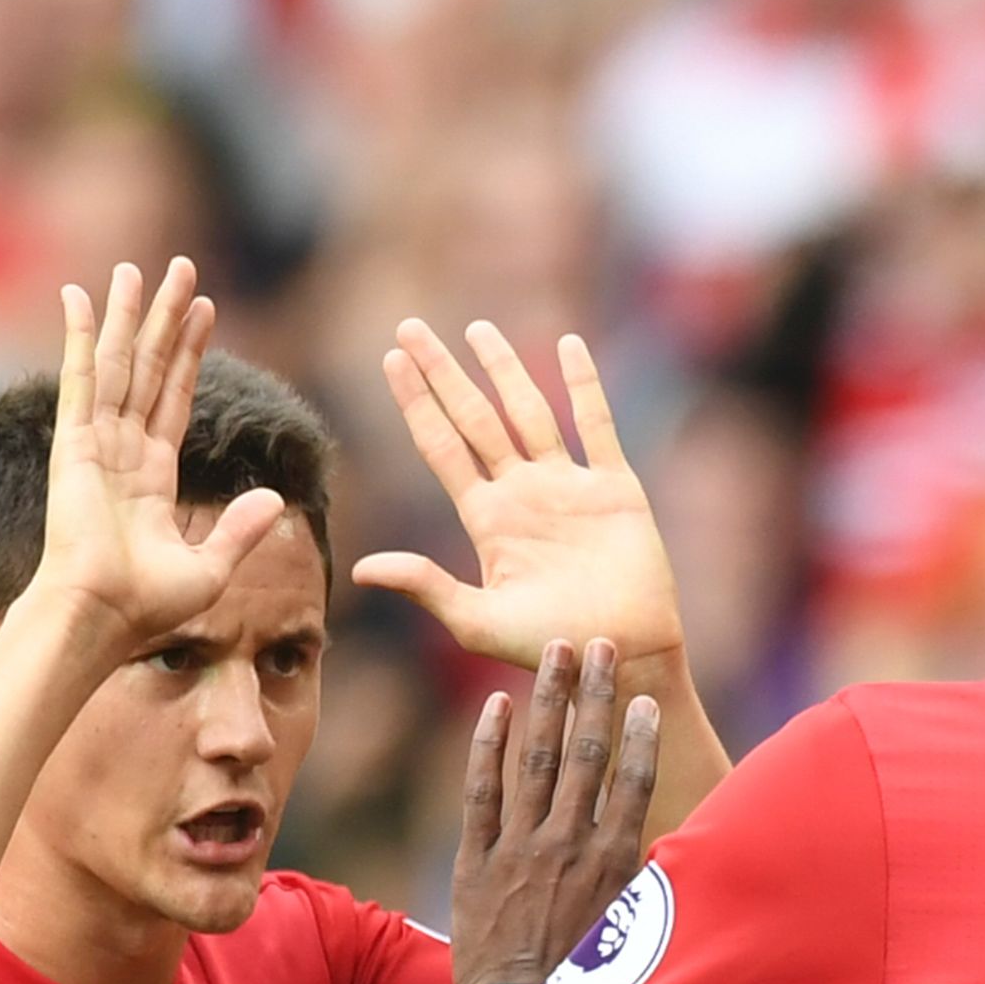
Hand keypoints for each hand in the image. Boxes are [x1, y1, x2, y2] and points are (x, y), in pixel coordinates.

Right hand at [24, 259, 290, 647]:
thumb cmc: (148, 607)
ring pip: (120, 363)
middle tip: (180, 268)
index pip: (175, 398)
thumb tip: (274, 499)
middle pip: (149, 368)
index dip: (190, 354)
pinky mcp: (75, 442)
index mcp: (152, 475)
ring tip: (141, 268)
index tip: (204, 311)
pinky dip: (81, 336)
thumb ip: (240, 529)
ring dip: (130, 315)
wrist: (104, 617)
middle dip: (165, 318)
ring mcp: (95, 442)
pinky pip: (82, 378)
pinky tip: (82, 296)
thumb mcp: (211, 568)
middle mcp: (122, 450)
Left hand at [356, 321, 685, 673]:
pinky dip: (584, 386)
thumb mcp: (477, 621)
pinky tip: (569, 346)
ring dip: (503, 370)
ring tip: (477, 329)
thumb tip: (362, 568)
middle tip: (411, 328)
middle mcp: (523, 493)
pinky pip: (597, 426)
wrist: (622, 654)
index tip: (393, 361)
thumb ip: (426, 586)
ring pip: (529, 412)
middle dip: (443, 374)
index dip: (417, 404)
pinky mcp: (616, 489)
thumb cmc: (549, 647)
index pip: (442, 446)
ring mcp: (569, 487)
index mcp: (487, 519)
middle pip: (475, 418)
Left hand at [452, 638, 662, 983]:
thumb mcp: (633, 932)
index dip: (639, 735)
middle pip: (587, 754)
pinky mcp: (476, 859)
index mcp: (613, 864)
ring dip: (549, 700)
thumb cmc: (585, 983)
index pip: (632, 782)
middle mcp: (569, 845)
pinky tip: (497, 704)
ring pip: (537, 759)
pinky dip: (489, 745)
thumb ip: (653, 883)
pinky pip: (482, 790)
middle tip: (599, 645)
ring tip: (556, 652)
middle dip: (595, 694)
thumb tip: (689, 852)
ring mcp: (519, 848)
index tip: (645, 696)